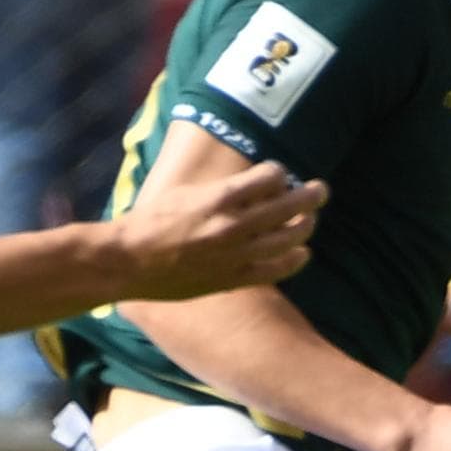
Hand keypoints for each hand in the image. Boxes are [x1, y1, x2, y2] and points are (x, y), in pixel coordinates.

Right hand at [113, 154, 325, 299]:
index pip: (270, 176)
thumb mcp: (184, 192)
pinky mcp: (233, 278)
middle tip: (320, 190)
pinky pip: (275, 269)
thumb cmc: (150, 221)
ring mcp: (236, 254)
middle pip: (289, 204)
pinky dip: (294, 259)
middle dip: (311, 194)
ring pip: (289, 236)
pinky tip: (302, 253)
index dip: (279, 172)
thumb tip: (247, 186)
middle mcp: (234, 224)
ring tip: (312, 218)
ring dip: (306, 224)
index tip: (279, 173)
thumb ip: (218, 190)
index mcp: (219, 197)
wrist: (130, 262)